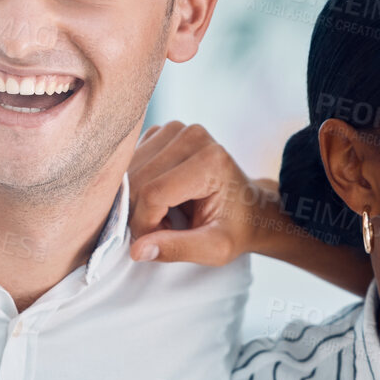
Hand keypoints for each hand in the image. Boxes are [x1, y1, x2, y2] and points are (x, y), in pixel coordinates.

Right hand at [126, 121, 280, 265]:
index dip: (145, 224)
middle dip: (139, 213)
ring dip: (136, 200)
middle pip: (137, 181)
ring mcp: (177, 129)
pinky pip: (132, 162)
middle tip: (162, 230)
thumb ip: (177, 249)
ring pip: (130, 171)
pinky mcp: (164, 131)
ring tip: (163, 214)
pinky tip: (158, 196)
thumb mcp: (215, 249)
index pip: (153, 194)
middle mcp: (192, 137)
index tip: (158, 240)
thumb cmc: (235, 228)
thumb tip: (137, 250)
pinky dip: (136, 185)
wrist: (249, 206)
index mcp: (210, 161)